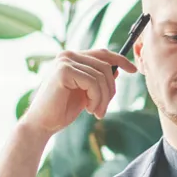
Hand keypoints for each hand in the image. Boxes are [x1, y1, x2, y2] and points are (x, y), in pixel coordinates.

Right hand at [19, 49, 136, 136]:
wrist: (42, 123)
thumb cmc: (62, 109)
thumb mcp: (86, 92)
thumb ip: (98, 80)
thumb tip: (117, 69)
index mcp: (72, 58)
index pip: (102, 53)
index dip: (120, 60)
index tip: (134, 70)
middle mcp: (68, 55)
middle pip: (105, 66)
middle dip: (111, 90)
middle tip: (103, 109)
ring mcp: (65, 61)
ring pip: (101, 76)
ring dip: (104, 98)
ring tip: (97, 112)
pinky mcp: (64, 71)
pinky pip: (93, 83)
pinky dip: (96, 99)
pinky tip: (89, 109)